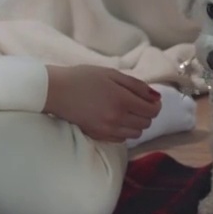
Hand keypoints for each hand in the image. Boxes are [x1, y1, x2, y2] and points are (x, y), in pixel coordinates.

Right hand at [43, 65, 161, 142]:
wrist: (56, 91)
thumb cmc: (83, 78)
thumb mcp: (112, 73)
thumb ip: (136, 85)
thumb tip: (156, 97)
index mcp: (122, 100)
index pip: (152, 111)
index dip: (155, 105)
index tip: (151, 100)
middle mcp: (117, 118)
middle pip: (146, 123)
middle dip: (146, 114)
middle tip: (138, 104)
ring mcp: (107, 129)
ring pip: (136, 134)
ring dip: (136, 124)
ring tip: (126, 112)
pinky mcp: (98, 136)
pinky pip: (121, 139)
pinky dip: (124, 131)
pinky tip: (115, 120)